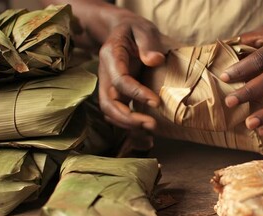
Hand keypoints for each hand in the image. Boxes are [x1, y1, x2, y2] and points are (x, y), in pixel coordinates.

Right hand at [98, 9, 165, 146]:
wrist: (122, 34)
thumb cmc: (134, 30)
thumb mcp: (142, 29)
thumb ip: (148, 42)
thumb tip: (155, 60)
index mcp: (111, 56)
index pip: (120, 80)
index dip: (136, 93)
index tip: (156, 102)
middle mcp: (106, 75)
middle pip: (108, 103)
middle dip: (128, 118)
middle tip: (152, 126)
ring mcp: (109, 87)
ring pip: (111, 113)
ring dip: (128, 127)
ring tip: (151, 134)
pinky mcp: (116, 96)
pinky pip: (118, 115)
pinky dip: (129, 129)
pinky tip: (146, 139)